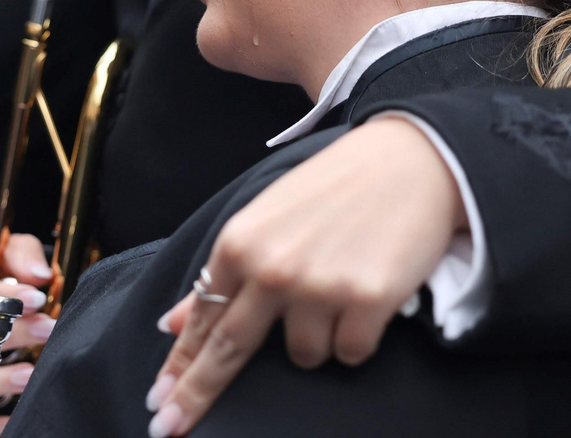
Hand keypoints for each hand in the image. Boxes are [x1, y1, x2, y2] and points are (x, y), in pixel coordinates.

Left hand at [144, 117, 465, 436]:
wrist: (412, 160)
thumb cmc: (336, 187)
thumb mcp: (267, 217)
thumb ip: (224, 272)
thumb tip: (172, 323)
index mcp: (240, 242)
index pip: (203, 318)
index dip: (180, 366)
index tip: (158, 404)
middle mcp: (271, 268)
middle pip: (228, 351)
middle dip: (197, 395)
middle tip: (169, 428)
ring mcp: (318, 287)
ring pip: (303, 356)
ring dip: (319, 337)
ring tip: (339, 288)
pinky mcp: (366, 301)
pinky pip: (349, 353)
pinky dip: (358, 336)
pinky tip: (368, 295)